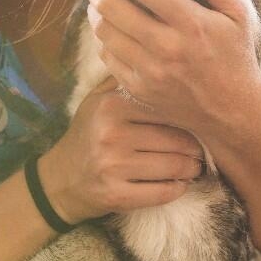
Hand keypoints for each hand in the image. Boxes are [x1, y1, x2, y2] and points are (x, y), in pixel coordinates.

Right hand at [38, 77, 204, 223]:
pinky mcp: (117, 196)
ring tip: (195, 167)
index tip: (196, 125)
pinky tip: (180, 184)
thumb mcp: (97, 100)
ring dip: (192, 170)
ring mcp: (114, 167)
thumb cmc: (87, 135)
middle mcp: (112, 134)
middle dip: (196, 148)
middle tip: (201, 151)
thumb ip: (124, 81)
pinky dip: (178, 189)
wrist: (59, 180)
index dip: (188, 118)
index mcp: (112, 106)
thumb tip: (160, 64)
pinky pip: (163, 193)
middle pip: (177, 140)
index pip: (167, 109)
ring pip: (174, 167)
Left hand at [85, 0, 260, 133]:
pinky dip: (104, 39)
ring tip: (98, 1)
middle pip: (115, 9)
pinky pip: (108, 58)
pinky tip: (110, 30)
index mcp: (192, 24)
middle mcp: (168, 48)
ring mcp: (151, 72)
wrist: (232, 111)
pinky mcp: (140, 89)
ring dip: (95, 13)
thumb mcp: (237, 16)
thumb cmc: (235, 56)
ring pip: (106, 33)